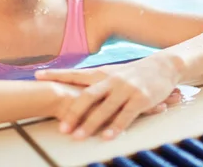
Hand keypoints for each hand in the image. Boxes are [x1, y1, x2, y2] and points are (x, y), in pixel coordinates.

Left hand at [35, 56, 181, 139]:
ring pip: (104, 108)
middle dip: (72, 112)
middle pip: (87, 96)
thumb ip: (96, 84)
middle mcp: (111, 80)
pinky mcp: (141, 98)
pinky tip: (107, 136)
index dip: (56, 75)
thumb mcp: (114, 74)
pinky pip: (126, 115)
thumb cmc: (135, 73)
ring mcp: (126, 89)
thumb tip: (75, 93)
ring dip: (90, 123)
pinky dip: (115, 126)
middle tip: (61, 127)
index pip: (75, 74)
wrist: (164, 65)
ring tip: (78, 136)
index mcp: (102, 73)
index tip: (38, 76)